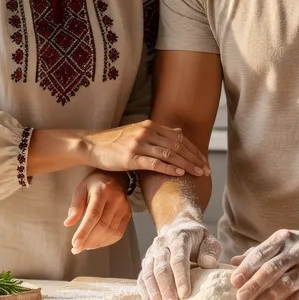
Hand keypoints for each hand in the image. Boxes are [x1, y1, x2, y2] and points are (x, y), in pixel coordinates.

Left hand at [63, 171, 130, 253]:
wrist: (115, 177)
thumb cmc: (94, 184)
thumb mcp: (81, 189)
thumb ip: (75, 206)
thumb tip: (68, 224)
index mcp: (102, 191)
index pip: (93, 215)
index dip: (84, 231)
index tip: (75, 244)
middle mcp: (115, 200)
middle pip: (102, 226)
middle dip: (88, 240)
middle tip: (77, 248)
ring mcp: (124, 208)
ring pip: (111, 232)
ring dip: (96, 243)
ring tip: (85, 247)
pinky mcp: (128, 214)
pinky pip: (118, 233)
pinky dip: (106, 242)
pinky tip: (96, 244)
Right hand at [84, 120, 208, 176]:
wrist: (92, 145)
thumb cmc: (115, 142)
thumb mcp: (138, 132)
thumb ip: (159, 132)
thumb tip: (178, 131)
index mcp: (150, 126)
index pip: (179, 138)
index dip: (194, 150)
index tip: (204, 161)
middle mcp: (146, 132)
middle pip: (177, 146)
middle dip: (194, 159)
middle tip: (206, 170)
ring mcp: (138, 144)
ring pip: (169, 154)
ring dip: (186, 164)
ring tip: (198, 173)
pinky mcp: (130, 157)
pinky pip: (154, 163)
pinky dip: (168, 168)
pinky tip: (179, 174)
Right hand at [138, 218, 221, 299]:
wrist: (178, 227)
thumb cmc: (197, 240)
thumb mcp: (208, 241)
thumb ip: (210, 252)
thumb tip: (210, 266)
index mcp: (178, 238)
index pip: (178, 259)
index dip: (181, 277)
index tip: (185, 294)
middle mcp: (161, 245)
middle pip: (161, 268)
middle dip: (166, 289)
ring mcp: (151, 253)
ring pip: (148, 274)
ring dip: (154, 294)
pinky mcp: (145, 263)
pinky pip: (141, 279)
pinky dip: (146, 294)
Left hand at [230, 229, 298, 299]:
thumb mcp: (279, 243)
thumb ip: (257, 253)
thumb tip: (232, 262)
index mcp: (281, 240)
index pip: (260, 254)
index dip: (246, 268)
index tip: (233, 282)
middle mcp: (295, 251)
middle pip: (271, 269)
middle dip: (254, 284)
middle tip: (240, 298)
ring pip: (286, 283)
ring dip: (269, 297)